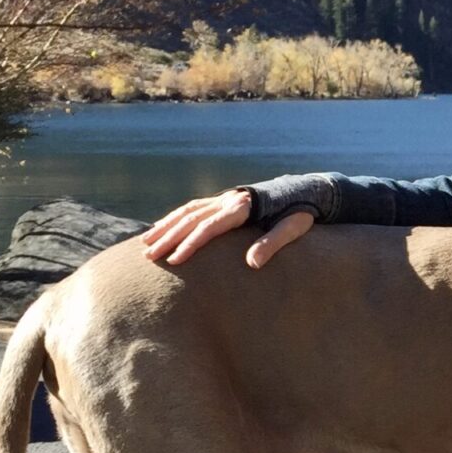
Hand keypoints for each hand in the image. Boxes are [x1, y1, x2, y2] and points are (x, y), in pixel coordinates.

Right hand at [142, 189, 312, 267]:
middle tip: (149, 257)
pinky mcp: (223, 199)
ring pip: (187, 212)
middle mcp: (229, 200)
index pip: (210, 228)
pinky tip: (160, 228)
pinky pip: (192, 208)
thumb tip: (252, 263)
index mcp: (243, 208)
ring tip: (146, 245)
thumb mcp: (294, 227)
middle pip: (191, 219)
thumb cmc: (301, 212)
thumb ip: (273, 243)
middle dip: (169, 238)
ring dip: (165, 228)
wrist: (305, 189)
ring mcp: (224, 198)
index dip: (191, 244)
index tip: (175, 261)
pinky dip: (173, 218)